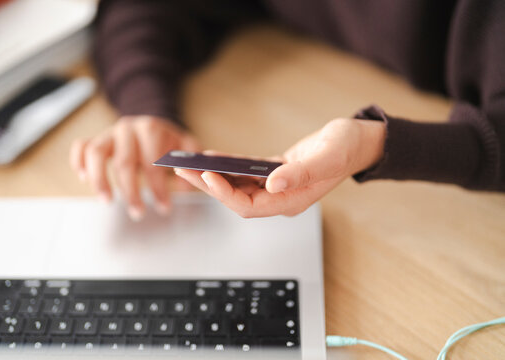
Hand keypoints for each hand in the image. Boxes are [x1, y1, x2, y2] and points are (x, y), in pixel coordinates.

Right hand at [70, 115, 200, 219]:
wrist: (151, 124)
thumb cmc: (168, 141)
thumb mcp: (186, 146)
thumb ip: (191, 162)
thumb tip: (187, 184)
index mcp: (150, 129)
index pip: (152, 162)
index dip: (158, 188)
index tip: (164, 207)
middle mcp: (127, 129)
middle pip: (124, 162)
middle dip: (132, 192)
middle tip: (138, 212)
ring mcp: (108, 133)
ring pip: (96, 153)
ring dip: (100, 180)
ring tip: (107, 201)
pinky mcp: (96, 139)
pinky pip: (80, 146)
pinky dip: (78, 161)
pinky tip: (84, 179)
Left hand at [174, 118, 384, 217]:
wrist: (357, 141)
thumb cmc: (346, 148)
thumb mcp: (328, 157)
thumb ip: (301, 173)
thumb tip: (273, 183)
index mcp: (292, 201)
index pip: (249, 206)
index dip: (225, 194)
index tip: (208, 175)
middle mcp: (281, 198)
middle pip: (236, 198)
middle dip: (209, 186)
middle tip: (183, 172)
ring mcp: (277, 187)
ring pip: (238, 187)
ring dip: (214, 176)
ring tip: (190, 165)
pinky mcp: (276, 173)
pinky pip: (246, 173)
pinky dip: (229, 166)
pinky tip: (213, 158)